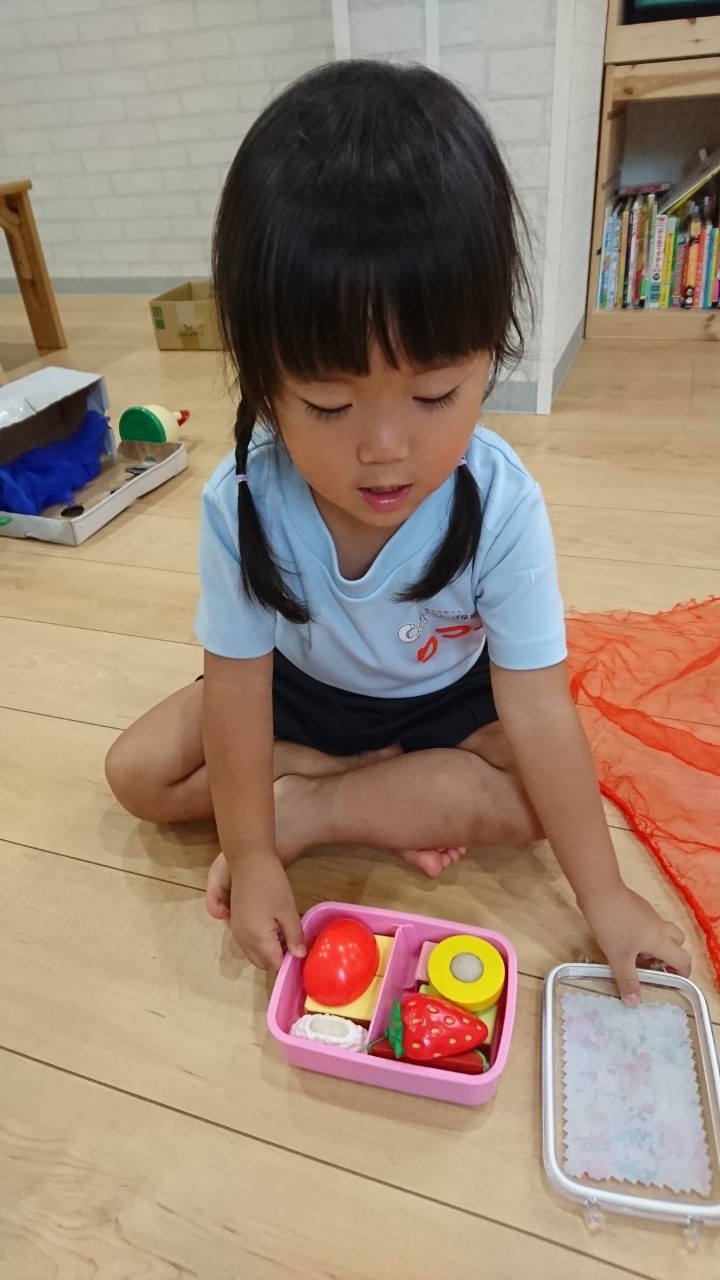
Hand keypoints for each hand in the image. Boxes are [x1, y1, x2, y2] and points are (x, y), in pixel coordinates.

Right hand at [229, 852, 305, 971]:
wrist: (248, 860)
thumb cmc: (271, 883)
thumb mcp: (288, 910)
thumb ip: (294, 936)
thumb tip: (299, 956)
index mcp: (257, 939)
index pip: (273, 965)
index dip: (288, 963)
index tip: (301, 954)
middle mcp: (242, 940)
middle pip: (262, 963)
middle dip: (277, 958)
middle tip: (294, 941)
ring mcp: (236, 931)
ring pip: (254, 953)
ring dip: (268, 950)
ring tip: (284, 931)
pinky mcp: (235, 922)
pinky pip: (248, 942)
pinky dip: (259, 941)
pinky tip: (271, 924)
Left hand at [578, 883, 690, 1004]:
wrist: (600, 890)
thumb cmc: (613, 925)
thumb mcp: (618, 957)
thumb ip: (627, 980)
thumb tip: (635, 1003)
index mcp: (661, 941)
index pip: (684, 959)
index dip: (682, 973)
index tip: (670, 982)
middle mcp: (659, 927)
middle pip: (677, 943)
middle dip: (669, 957)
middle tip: (651, 967)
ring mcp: (648, 915)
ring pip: (662, 932)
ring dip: (654, 946)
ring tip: (633, 956)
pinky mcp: (637, 907)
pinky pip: (648, 924)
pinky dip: (642, 935)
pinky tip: (621, 940)